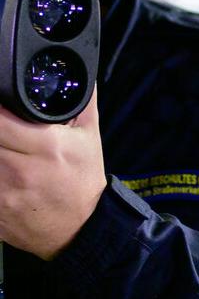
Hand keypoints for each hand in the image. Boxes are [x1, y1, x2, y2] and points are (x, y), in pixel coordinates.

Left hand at [0, 87, 105, 259]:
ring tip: (5, 148)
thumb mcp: (89, 136)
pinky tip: (3, 169)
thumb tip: (77, 69)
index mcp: (46, 147)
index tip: (0, 107)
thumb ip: (82, 100)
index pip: (0, 121)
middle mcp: (22, 171)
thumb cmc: (83, 180)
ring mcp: (4, 194)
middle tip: (2, 128)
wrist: (80, 229)